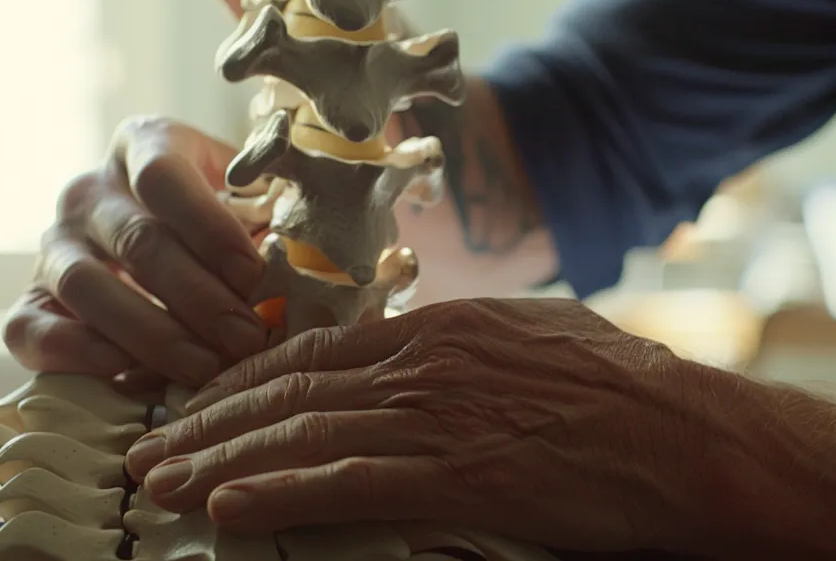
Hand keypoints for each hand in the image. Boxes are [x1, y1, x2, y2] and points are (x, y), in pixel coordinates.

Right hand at [3, 116, 273, 386]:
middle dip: (199, 298)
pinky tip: (133, 376)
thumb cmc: (216, 222)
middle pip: (136, 241)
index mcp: (142, 145)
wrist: (152, 247)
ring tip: (207, 368)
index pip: (163, 177)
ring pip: (87, 287)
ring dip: (153, 334)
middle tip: (247, 339)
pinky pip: (36, 329)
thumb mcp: (244, 199)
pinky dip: (82, 355)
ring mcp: (52, 245)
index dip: (210, 229)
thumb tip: (302, 266)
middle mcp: (88, 190)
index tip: (255, 276)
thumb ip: (268, 218)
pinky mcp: (27, 301)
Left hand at [122, 298, 763, 552]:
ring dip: (218, 460)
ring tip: (158, 482)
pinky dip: (278, 494)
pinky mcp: (455, 477)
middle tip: (148, 448)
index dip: (246, 379)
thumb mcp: (539, 341)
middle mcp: (423, 362)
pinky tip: (226, 509)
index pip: (315, 349)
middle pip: (288, 389)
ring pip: (299, 434)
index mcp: (441, 327)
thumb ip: (468, 349)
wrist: (687, 435)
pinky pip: (345, 484)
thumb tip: (428, 357)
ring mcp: (435, 417)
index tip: (201, 405)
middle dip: (207, 421)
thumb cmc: (627, 393)